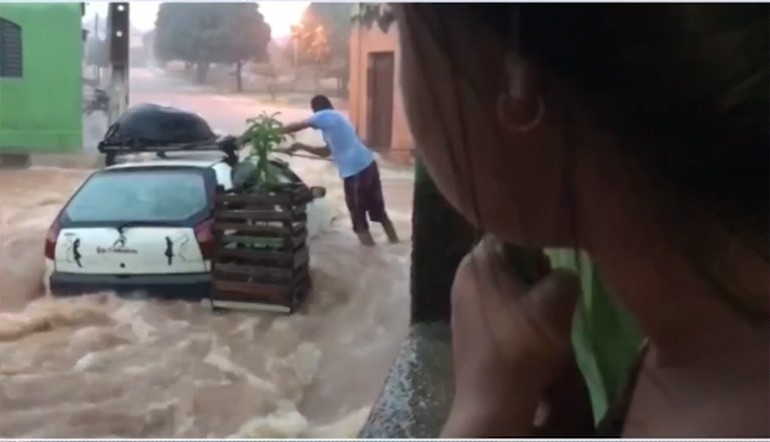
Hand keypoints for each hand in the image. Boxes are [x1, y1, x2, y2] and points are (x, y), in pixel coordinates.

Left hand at [443, 237, 579, 436]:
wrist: (493, 399)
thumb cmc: (522, 345)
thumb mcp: (556, 304)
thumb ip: (564, 276)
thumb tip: (564, 274)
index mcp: (478, 259)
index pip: (510, 231)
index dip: (537, 243)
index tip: (555, 261)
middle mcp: (462, 274)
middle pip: (506, 258)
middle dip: (532, 271)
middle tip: (552, 289)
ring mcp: (460, 300)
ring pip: (502, 284)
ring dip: (525, 294)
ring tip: (544, 313)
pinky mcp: (464, 325)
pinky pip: (494, 305)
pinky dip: (512, 312)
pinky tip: (527, 331)